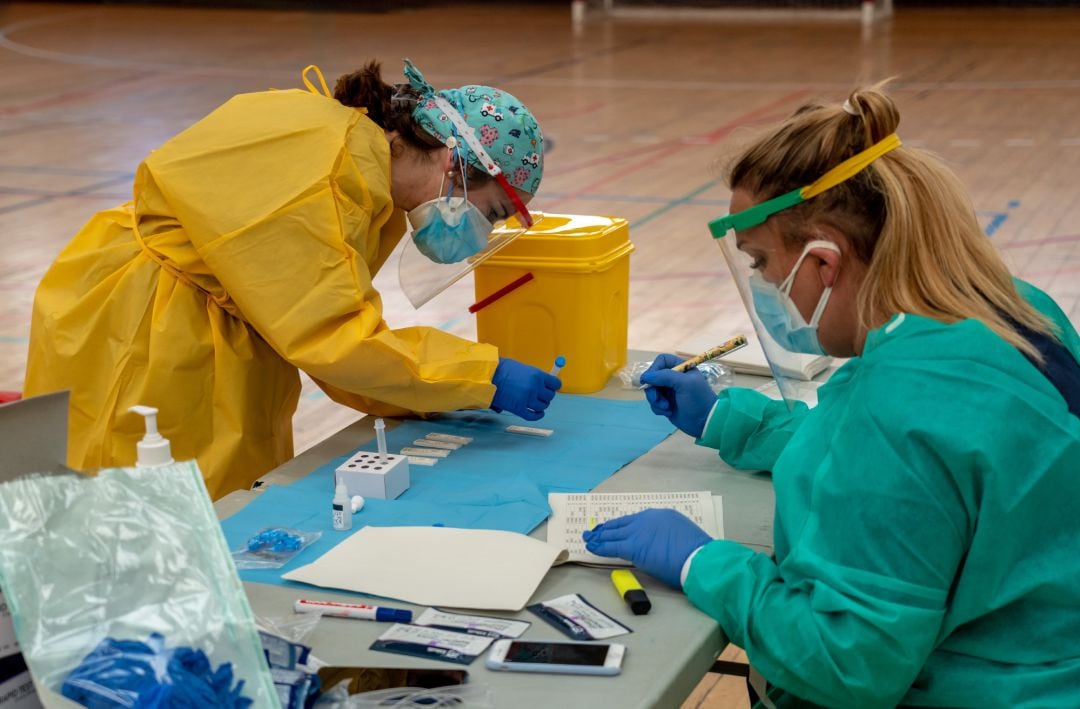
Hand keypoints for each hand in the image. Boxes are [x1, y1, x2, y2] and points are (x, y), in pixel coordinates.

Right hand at [490, 357, 561, 420]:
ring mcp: (527, 399)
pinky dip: (537, 416)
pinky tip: (537, 413)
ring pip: (542, 406)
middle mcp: (534, 387)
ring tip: (534, 403)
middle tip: (540, 396)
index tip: (550, 388)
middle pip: (550, 396)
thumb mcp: (522, 368)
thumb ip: (533, 377)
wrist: (487, 375)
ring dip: (540, 406)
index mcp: (537, 375)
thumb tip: (542, 387)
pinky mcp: (518, 409)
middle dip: (545, 396)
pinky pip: (533, 416)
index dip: (553, 386)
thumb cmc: (502, 369)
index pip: (555, 384)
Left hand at [582, 509, 711, 587]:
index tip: (615, 527)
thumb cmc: (696, 552)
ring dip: (599, 536)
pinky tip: (592, 547)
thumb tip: (656, 543)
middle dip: (606, 528)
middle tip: (595, 530)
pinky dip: (600, 546)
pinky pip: (611, 546)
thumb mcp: (681, 534)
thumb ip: (666, 535)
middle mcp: (647, 519)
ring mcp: (639, 531)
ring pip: (613, 533)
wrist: (698, 558)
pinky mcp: (633, 546)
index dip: (622, 525)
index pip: (635, 520)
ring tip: (588, 538)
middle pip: (621, 523)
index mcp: (660, 515)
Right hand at [640, 353, 716, 437]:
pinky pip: (654, 403)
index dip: (654, 368)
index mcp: (681, 368)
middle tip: (657, 399)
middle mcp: (674, 378)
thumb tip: (645, 377)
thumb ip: (665, 376)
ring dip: (656, 400)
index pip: (661, 360)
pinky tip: (668, 412)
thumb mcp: (684, 384)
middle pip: (653, 377)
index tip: (650, 380)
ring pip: (651, 391)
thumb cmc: (698, 400)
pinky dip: (658, 408)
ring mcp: (669, 391)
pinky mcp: (666, 403)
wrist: (705, 422)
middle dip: (653, 389)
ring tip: (666, 408)